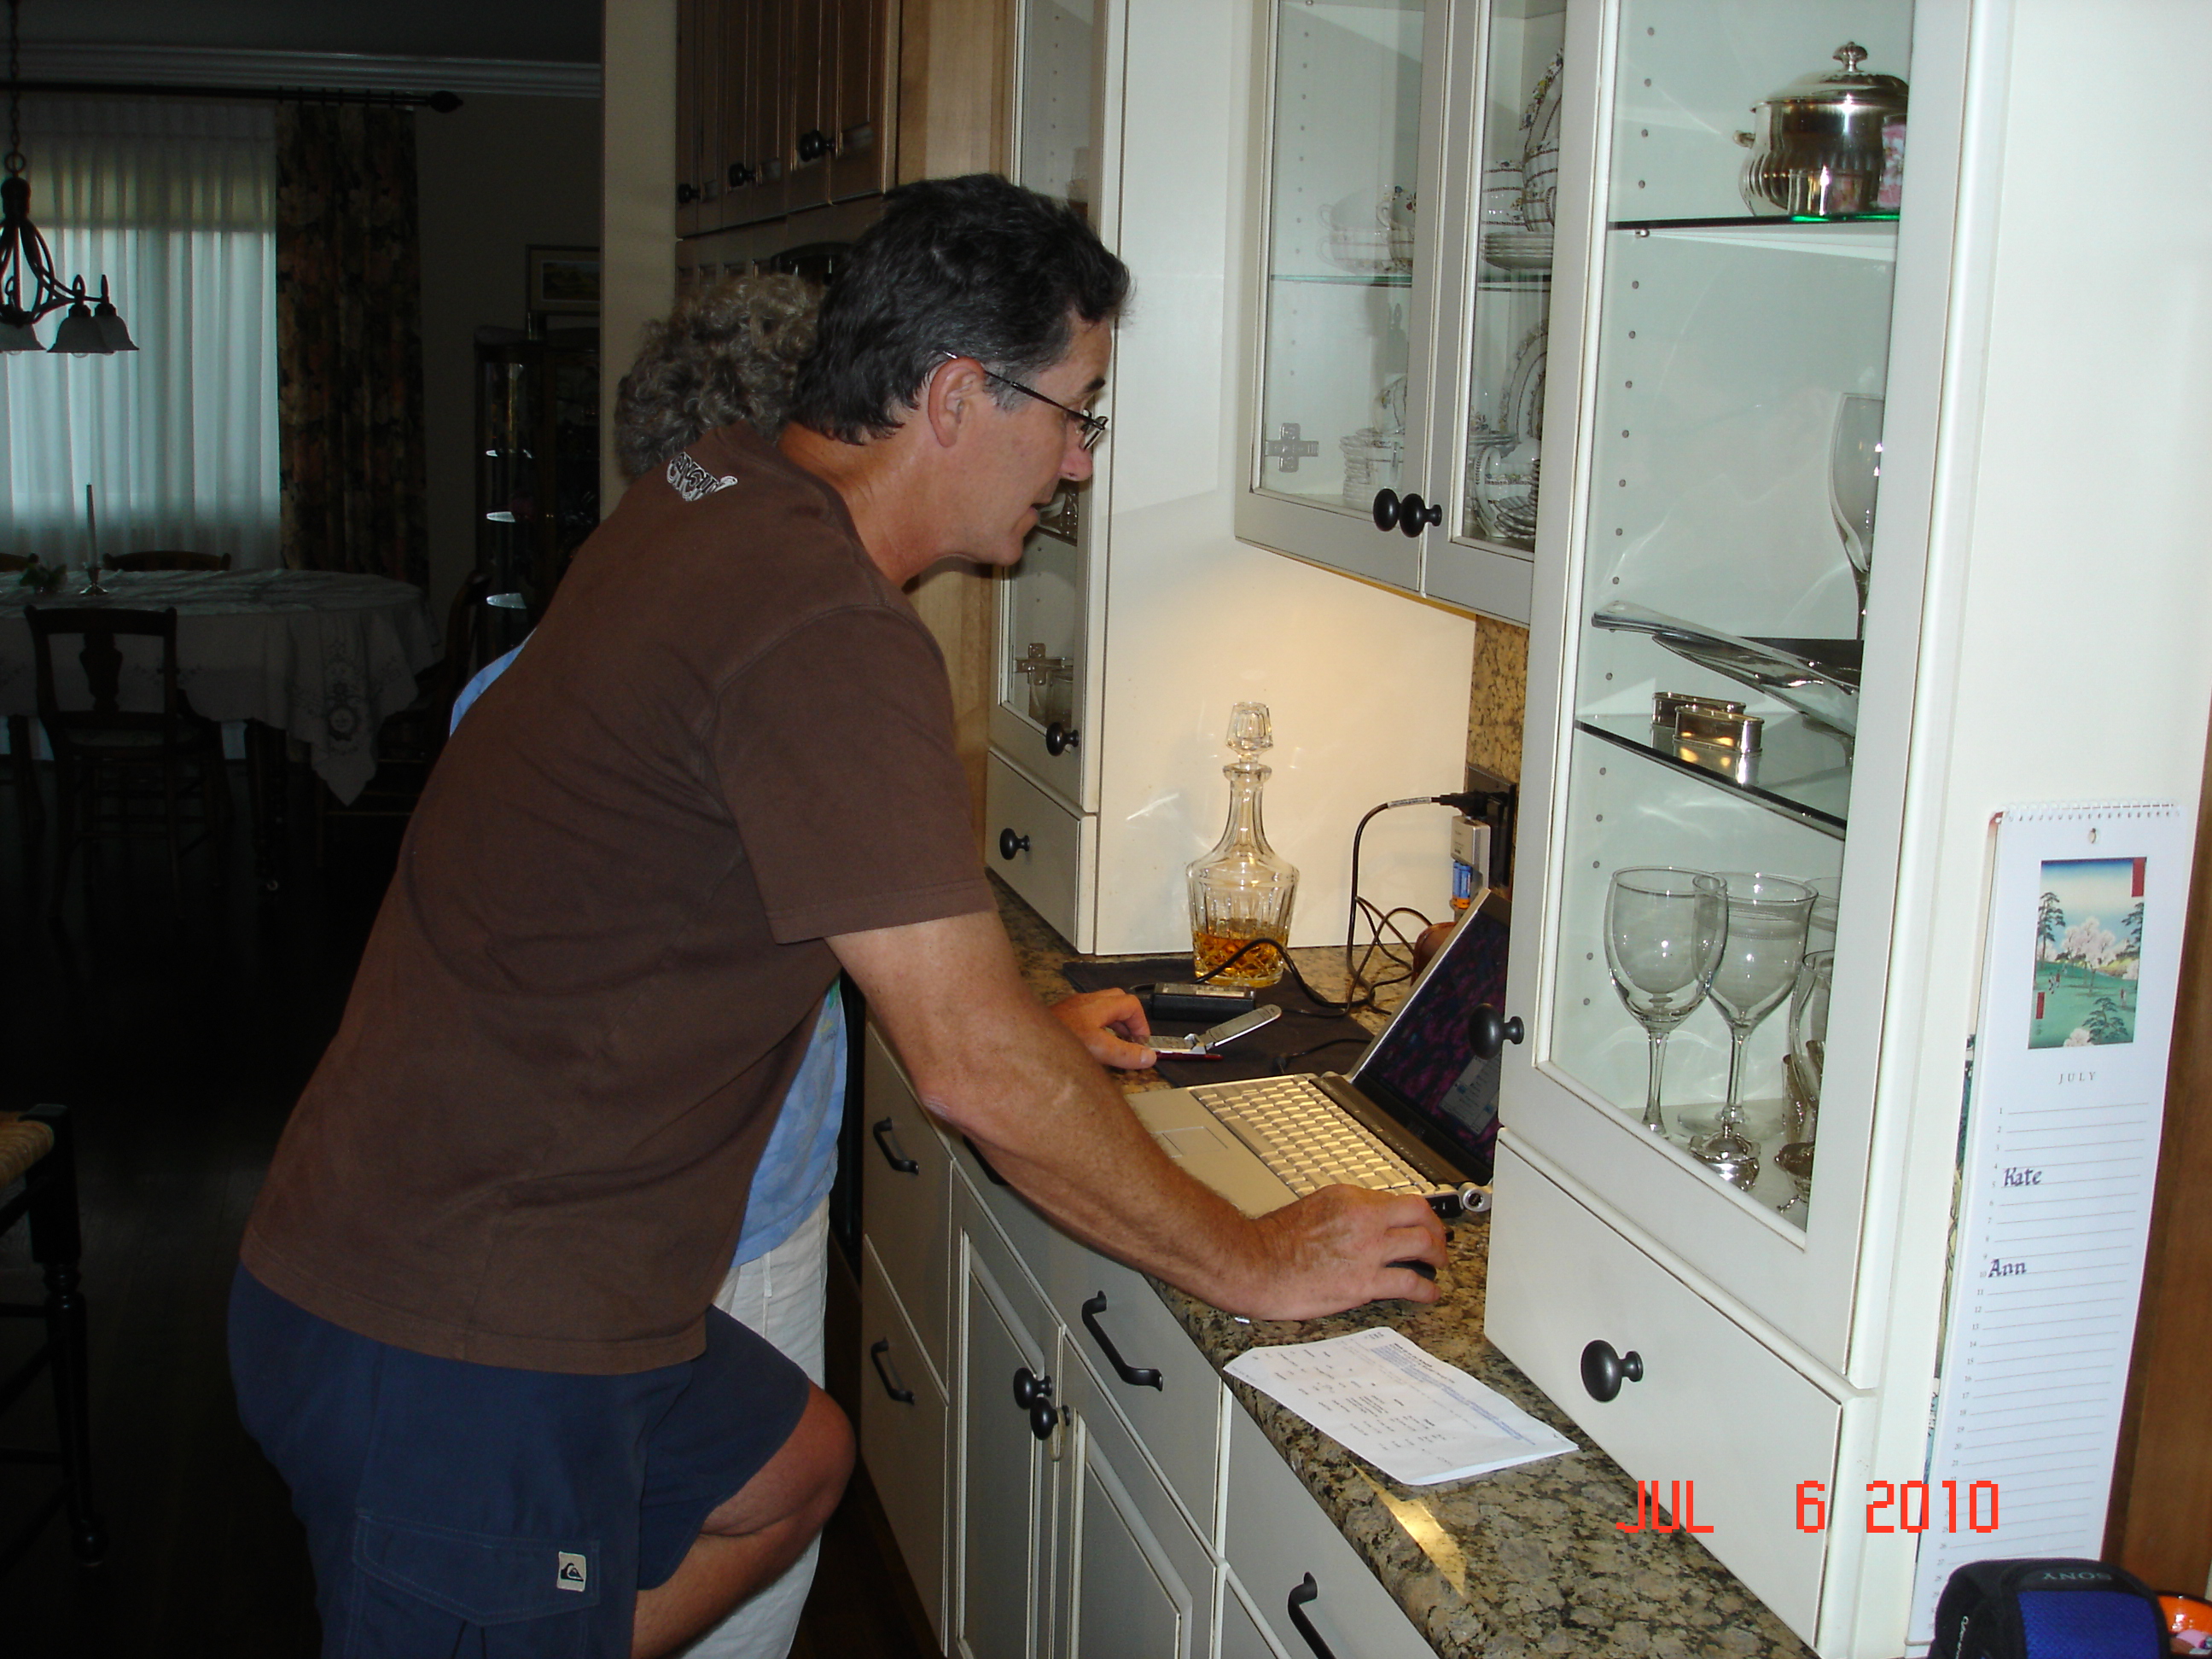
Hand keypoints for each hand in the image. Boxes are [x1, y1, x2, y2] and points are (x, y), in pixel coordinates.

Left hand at [1049, 987, 1155, 1069]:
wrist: (1024, 1043)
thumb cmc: (1054, 1041)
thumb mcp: (1098, 1050)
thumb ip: (1125, 1054)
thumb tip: (1148, 1056)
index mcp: (1097, 1005)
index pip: (1131, 1004)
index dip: (1142, 1023)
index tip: (1142, 1042)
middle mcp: (1084, 1003)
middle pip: (1117, 1002)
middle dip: (1129, 1021)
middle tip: (1132, 1040)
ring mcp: (1072, 1009)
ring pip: (1101, 1010)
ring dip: (1112, 1024)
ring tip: (1116, 1044)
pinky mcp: (1062, 1019)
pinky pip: (1086, 1018)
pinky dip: (1096, 1029)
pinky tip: (1092, 1045)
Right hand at [1236, 1187, 1447, 1319]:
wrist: (1255, 1264)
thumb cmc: (1272, 1241)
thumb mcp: (1311, 1208)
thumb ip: (1341, 1213)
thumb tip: (1358, 1222)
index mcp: (1348, 1198)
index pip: (1395, 1200)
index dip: (1413, 1213)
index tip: (1418, 1222)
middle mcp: (1363, 1219)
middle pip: (1420, 1214)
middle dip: (1436, 1228)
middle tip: (1439, 1241)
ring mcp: (1367, 1250)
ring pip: (1423, 1243)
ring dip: (1438, 1255)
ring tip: (1438, 1264)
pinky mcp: (1365, 1281)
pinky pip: (1410, 1282)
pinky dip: (1427, 1289)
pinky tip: (1430, 1293)